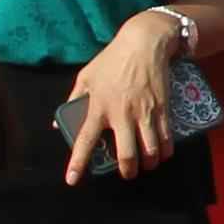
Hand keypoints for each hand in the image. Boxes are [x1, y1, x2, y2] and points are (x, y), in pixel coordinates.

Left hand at [63, 16, 176, 183]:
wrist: (145, 42)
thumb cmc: (112, 59)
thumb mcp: (86, 77)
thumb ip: (72, 101)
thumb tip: (56, 123)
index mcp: (98, 107)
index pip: (85, 140)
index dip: (78, 162)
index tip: (73, 180)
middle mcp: (121, 114)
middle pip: (126, 153)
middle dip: (127, 169)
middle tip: (127, 173)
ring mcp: (144, 111)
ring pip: (149, 148)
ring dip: (149, 162)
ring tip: (147, 165)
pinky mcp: (162, 106)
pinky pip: (166, 134)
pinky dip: (166, 148)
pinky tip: (164, 153)